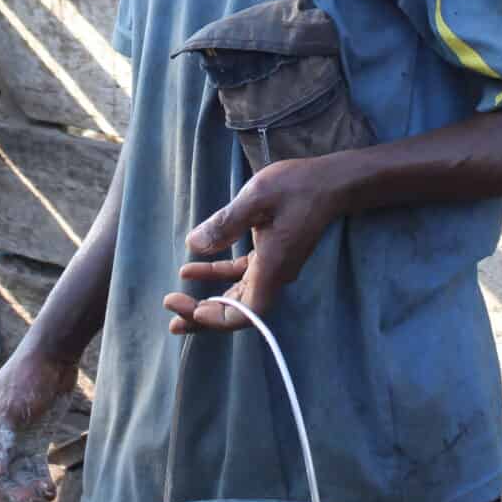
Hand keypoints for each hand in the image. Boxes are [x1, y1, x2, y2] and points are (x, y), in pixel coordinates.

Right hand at [0, 345, 79, 501]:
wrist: (55, 355)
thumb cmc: (27, 377)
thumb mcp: (11, 411)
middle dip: (8, 491)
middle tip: (27, 498)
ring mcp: (16, 438)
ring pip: (16, 474)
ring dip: (25, 487)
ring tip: (41, 494)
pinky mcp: (35, 438)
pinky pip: (33, 466)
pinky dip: (39, 479)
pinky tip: (49, 491)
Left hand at [163, 155, 349, 334]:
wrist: (330, 183)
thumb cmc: (297, 187)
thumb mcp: (257, 197)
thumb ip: (225, 223)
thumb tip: (193, 245)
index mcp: (272, 268)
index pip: (245, 314)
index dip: (216, 319)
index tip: (190, 308)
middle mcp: (274, 275)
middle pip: (237, 311)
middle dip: (203, 316)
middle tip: (170, 314)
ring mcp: (273, 267)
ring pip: (237, 296)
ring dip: (207, 300)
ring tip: (175, 300)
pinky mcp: (270, 256)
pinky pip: (241, 276)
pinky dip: (216, 275)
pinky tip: (191, 268)